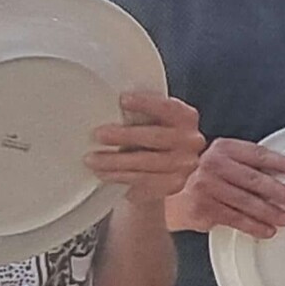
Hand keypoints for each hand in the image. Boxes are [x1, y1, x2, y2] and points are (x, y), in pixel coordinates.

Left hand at [88, 93, 206, 206]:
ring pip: (147, 163)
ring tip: (92, 159)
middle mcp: (192, 141)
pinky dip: (120, 177)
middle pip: (156, 137)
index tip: (122, 100)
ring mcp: (185, 165)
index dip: (146, 103)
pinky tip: (104, 174)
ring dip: (115, 161)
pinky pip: (144, 181)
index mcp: (186, 117)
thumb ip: (138, 114)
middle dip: (125, 135)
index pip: (167, 108)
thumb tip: (108, 106)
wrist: (161, 170)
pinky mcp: (174, 185)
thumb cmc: (149, 136)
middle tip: (99, 134)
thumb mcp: (149, 120)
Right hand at [165, 138, 284, 238]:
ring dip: (268, 212)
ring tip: (283, 218)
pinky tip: (266, 229)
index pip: (257, 154)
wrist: (171, 195)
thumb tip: (283, 175)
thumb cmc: (205, 177)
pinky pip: (235, 219)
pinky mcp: (203, 207)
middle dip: (277, 190)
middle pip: (253, 179)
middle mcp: (213, 164)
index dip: (280, 162)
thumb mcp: (223, 161)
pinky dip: (254, 226)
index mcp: (223, 148)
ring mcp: (206, 186)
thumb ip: (247, 164)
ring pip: (246, 201)